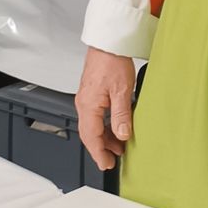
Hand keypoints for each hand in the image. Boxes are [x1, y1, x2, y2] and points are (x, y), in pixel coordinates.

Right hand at [76, 48, 136, 172]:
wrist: (108, 42)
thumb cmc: (113, 61)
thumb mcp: (122, 90)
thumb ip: (122, 115)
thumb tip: (123, 135)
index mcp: (88, 106)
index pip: (91, 138)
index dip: (99, 153)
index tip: (106, 165)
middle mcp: (84, 104)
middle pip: (90, 134)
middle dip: (101, 149)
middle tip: (113, 160)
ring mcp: (86, 99)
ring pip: (93, 125)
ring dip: (105, 138)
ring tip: (119, 146)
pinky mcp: (92, 93)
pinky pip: (95, 116)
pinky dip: (105, 126)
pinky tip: (116, 127)